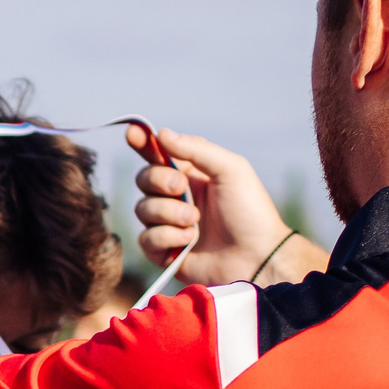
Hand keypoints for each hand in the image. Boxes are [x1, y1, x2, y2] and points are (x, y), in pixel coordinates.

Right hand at [126, 125, 291, 286]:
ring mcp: (169, 225)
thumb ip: (196, 149)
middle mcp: (176, 197)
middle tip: (181, 187)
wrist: (256, 256)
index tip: (133, 133)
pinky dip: (167, 237)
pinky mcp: (165, 252)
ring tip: (196, 221)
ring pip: (142, 209)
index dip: (142, 143)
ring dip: (168, 212)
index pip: (158, 155)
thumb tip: (161, 134)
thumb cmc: (250, 211)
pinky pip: (146, 239)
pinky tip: (189, 241)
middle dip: (159, 181)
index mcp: (191, 174)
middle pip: (143, 179)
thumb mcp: (230, 169)